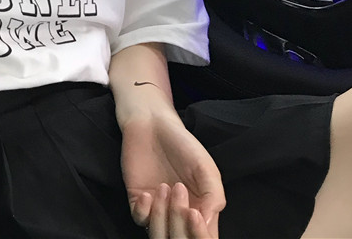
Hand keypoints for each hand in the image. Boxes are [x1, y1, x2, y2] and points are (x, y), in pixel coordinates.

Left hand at [121, 113, 224, 237]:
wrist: (152, 123)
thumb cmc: (183, 144)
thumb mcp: (206, 167)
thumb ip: (214, 196)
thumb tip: (208, 224)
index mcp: (202, 209)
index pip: (205, 237)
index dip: (201, 235)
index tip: (195, 214)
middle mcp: (180, 214)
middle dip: (180, 222)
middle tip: (179, 190)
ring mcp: (158, 209)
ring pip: (160, 235)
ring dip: (162, 216)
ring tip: (165, 186)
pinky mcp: (138, 200)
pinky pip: (140, 219)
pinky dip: (144, 212)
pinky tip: (148, 193)